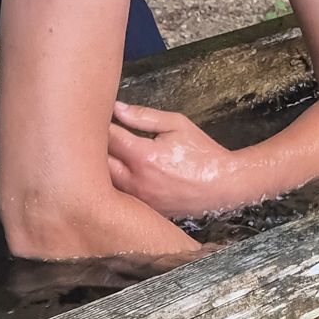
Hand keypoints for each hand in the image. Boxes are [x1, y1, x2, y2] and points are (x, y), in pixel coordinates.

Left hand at [108, 102, 240, 218]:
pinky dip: (115, 186)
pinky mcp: (144, 210)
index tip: (99, 119)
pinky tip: (119, 176)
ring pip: (104, 184)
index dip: (100, 126)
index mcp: (143, 156)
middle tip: (97, 136)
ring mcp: (139, 200)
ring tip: (105, 155)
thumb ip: (144, 116)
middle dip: (95, 148)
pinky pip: (120, 197)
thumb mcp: (176, 124)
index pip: (108, 138)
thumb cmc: (201, 152)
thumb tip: (117, 108)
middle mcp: (136, 181)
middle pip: (98, 164)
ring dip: (101, 169)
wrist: (222, 184)